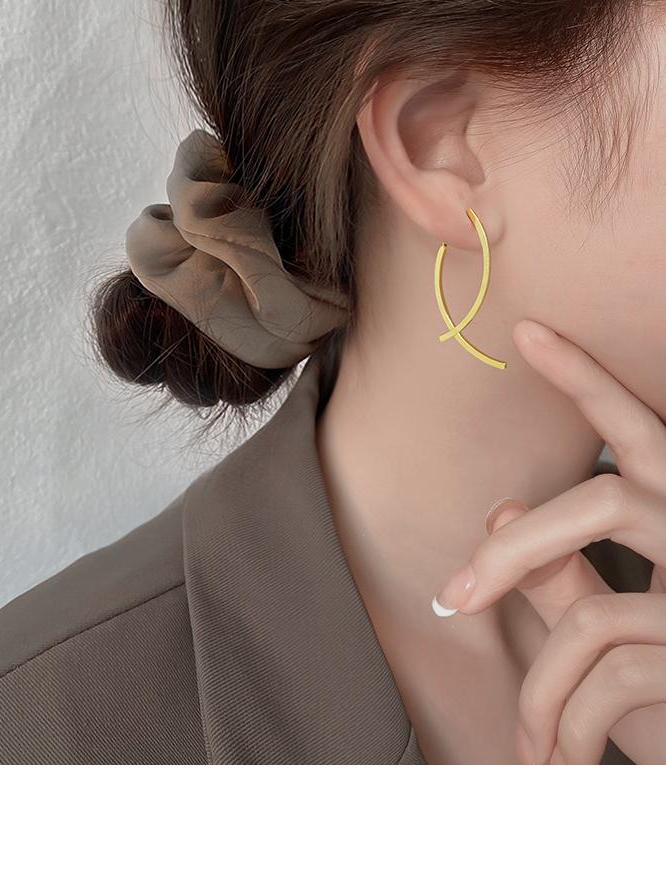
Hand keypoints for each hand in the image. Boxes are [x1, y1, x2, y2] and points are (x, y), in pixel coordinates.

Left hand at [433, 319, 665, 763]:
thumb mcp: (621, 630)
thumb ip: (567, 572)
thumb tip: (499, 510)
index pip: (637, 428)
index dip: (585, 377)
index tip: (527, 331)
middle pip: (602, 501)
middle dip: (513, 555)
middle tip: (452, 597)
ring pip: (592, 613)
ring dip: (540, 688)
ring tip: (527, 743)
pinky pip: (606, 683)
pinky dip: (565, 726)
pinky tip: (559, 757)